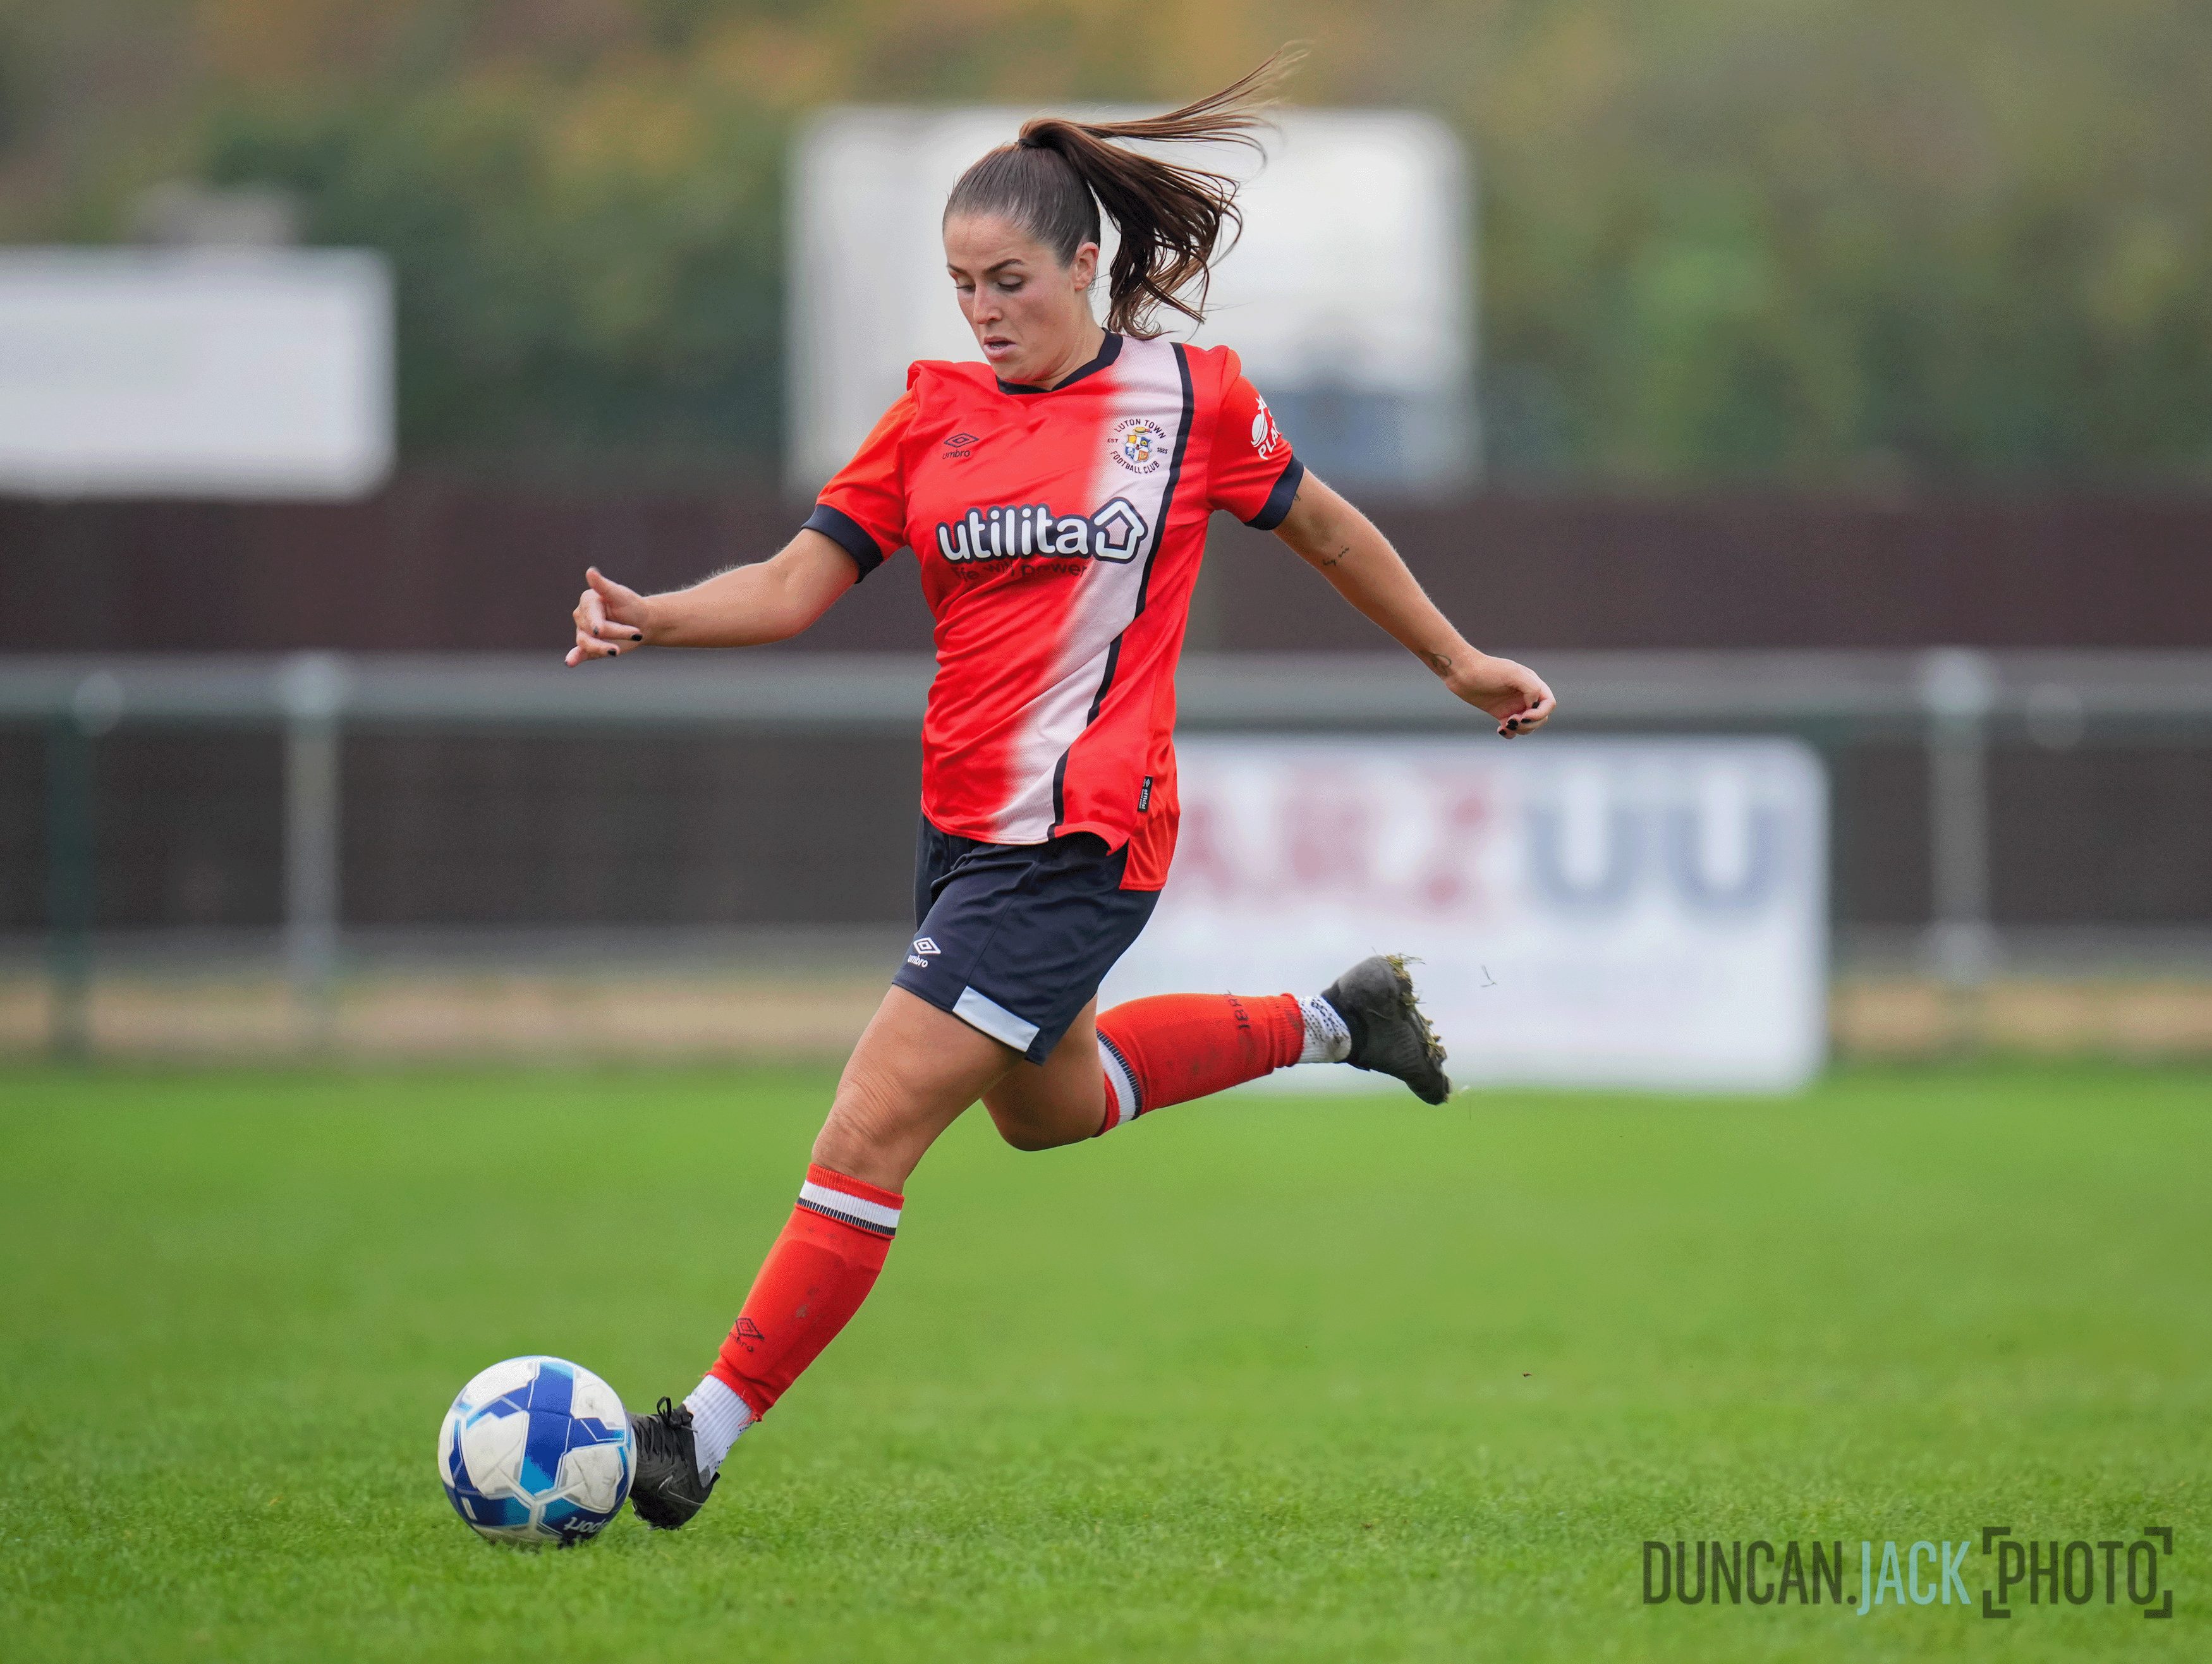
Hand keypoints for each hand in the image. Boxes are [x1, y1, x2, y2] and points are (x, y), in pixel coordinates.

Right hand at [566, 568, 649, 664]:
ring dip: (601, 648)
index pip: (590, 614)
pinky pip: (579, 653)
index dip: (598, 623)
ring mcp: (584, 632)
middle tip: (637, 633)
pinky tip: (570, 662)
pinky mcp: (589, 647)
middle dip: (615, 632)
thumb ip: (604, 586)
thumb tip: (590, 571)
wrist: (642, 623)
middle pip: (592, 630)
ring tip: (616, 651)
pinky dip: (574, 658)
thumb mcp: (620, 595)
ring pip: (587, 643)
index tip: (601, 630)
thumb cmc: (631, 606)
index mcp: (588, 601)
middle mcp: (582, 617)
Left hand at [1440, 651, 1556, 737]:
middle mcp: (1525, 695)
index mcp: (1533, 684)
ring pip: (1527, 725)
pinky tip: (1500, 730)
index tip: (1524, 715)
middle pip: (1540, 717)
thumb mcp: (1512, 673)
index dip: (1540, 714)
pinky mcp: (1501, 713)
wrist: (1462, 672)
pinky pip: (1512, 729)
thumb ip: (1531, 687)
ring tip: (1506, 725)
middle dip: (1530, 724)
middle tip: (1512, 721)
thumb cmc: (1487, 670)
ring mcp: (1513, 705)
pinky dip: (1510, 733)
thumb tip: (1534, 704)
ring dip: (1521, 730)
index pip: (1548, 704)